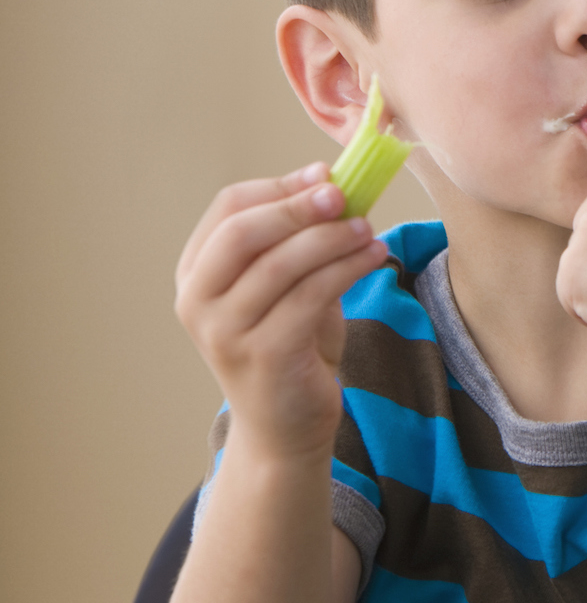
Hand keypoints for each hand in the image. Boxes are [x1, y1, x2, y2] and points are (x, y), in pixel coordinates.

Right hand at [174, 163, 387, 456]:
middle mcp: (198, 301)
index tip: (326, 175)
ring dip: (331, 238)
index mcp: (196, 274)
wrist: (287, 427)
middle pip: (243, 232)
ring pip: (280, 264)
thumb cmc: (291, 348)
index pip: (228, 209)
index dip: (279, 187)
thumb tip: (330, 180)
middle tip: (345, 195)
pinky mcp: (264, 356)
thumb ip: (298, 240)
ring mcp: (225, 332)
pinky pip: (309, 298)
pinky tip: (374, 256)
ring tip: (369, 228)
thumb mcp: (289, 286)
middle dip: (298, 207)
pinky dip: (346, 270)